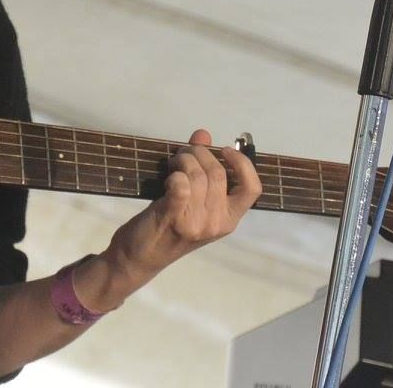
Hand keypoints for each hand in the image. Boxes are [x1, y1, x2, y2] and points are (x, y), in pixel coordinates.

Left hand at [91, 130, 260, 303]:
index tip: (224, 150)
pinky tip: (167, 180)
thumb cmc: (168, 226)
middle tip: (181, 156)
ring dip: (182, 160)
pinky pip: (181, 185)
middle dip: (198, 153)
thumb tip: (203, 134)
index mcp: (229, 219)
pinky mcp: (174, 218)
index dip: (242, 163)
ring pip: (198, 174)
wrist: (140, 258)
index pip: (252, 188)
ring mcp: (197, 223)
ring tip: (172, 165)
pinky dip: (173, 175)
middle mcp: (217, 223)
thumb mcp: (192, 201)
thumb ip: (202, 168)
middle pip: (218, 172)